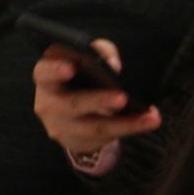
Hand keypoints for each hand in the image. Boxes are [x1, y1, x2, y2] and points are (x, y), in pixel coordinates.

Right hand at [32, 39, 158, 162]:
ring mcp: (61, 127)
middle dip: (98, 101)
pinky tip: (148, 121)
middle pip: (72, 104)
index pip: (43, 73)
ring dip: (124, 123)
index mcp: (46, 79)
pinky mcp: (77, 142)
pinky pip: (105, 138)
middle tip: (121, 97)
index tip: (72, 67)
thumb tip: (114, 65)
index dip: (55, 70)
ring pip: (94, 126)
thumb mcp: (84, 59)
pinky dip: (130, 128)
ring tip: (149, 116)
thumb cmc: (77, 78)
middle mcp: (48, 105)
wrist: (67, 112)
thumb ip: (99, 52)